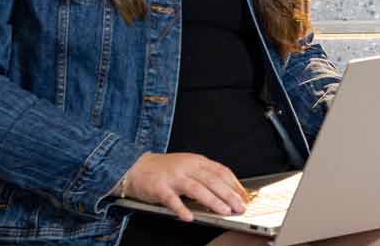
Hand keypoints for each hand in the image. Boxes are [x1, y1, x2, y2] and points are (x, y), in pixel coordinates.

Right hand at [118, 152, 248, 220]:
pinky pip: (172, 199)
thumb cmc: (164, 170)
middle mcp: (187, 167)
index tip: (244, 197)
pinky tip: (189, 217)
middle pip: (212, 180)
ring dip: (212, 200)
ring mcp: (173, 177)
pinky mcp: (159, 187)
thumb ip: (205, 176)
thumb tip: (227, 192)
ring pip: (196, 189)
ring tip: (224, 211)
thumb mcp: (188, 167)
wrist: (135, 167)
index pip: (221, 171)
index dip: (235, 184)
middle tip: (240, 207)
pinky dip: (181, 209)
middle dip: (229, 194)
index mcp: (196, 161)